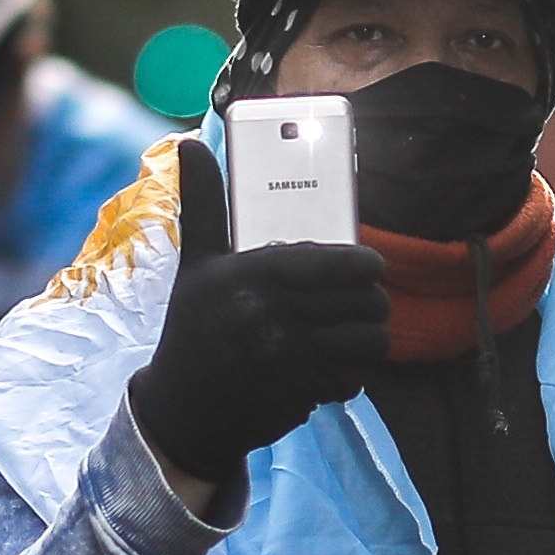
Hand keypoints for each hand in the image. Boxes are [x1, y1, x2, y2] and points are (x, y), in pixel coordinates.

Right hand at [128, 135, 389, 494]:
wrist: (182, 410)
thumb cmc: (193, 328)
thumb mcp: (195, 265)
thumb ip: (204, 204)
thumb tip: (190, 145)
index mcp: (252, 275)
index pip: (337, 262)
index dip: (366, 265)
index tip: (369, 267)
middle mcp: (272, 315)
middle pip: (364, 300)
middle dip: (373, 301)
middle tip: (366, 300)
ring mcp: (291, 358)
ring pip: (369, 340)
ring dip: (371, 337)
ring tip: (359, 332)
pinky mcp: (302, 393)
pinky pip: (356, 377)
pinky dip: (355, 374)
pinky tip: (338, 366)